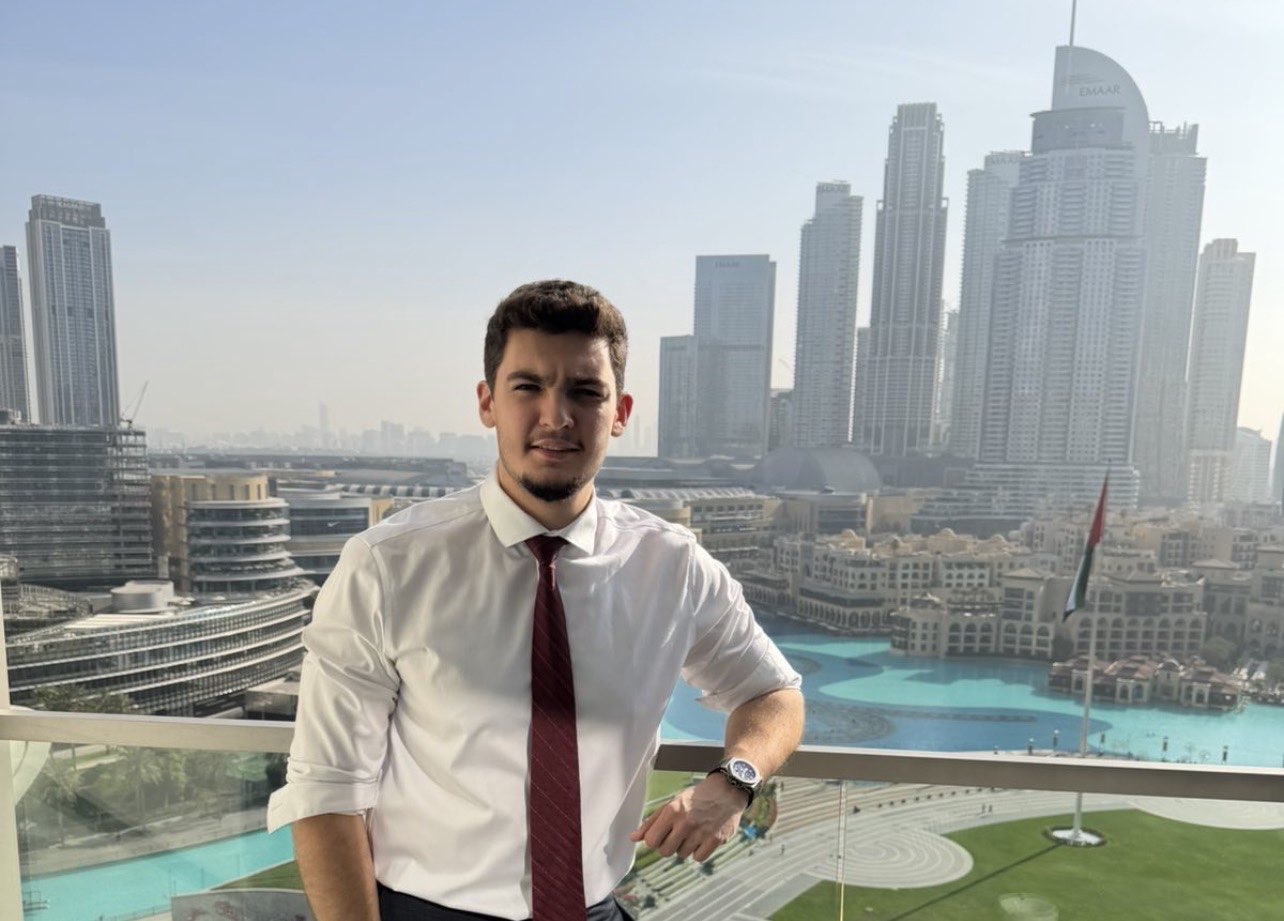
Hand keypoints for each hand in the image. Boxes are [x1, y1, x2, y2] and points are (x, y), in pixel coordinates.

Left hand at [628, 774, 746, 861]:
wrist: (727, 790)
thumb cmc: (696, 797)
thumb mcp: (672, 803)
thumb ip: (652, 822)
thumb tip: (633, 838)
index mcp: (672, 810)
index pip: (651, 841)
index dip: (654, 840)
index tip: (661, 835)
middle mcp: (686, 822)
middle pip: (665, 852)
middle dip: (668, 846)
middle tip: (677, 834)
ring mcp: (702, 831)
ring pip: (682, 855)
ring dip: (685, 847)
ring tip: (693, 832)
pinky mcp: (716, 839)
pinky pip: (698, 858)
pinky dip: (699, 851)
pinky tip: (703, 838)